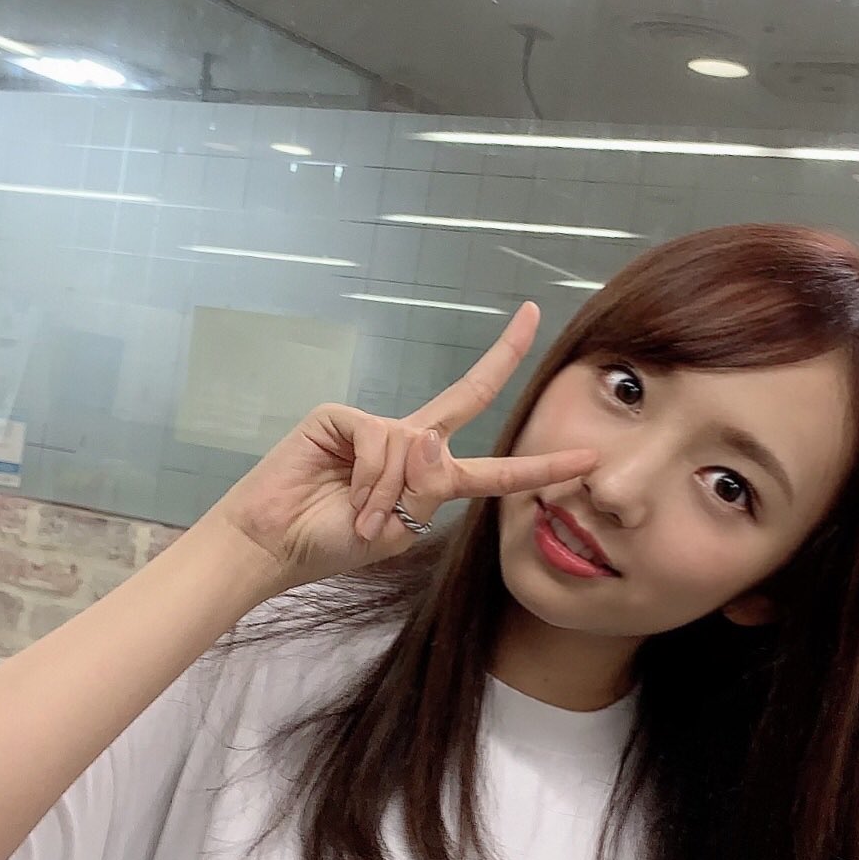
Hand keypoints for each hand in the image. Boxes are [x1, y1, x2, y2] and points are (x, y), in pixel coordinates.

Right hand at [202, 302, 598, 592]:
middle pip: (466, 396)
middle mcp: (408, 444)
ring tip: (360, 519)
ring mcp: (374, 428)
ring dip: (388, 493)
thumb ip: (426, 490)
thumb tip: (433, 437)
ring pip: (413, 446)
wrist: (273, 545)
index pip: (492, 468)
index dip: (537, 466)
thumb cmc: (330, 542)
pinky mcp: (340, 417)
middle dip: (502, 356)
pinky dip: (369, 476)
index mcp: (428, 480)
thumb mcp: (398, 530)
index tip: (584, 456)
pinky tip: (346, 495)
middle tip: (532, 314)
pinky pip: (379, 438)